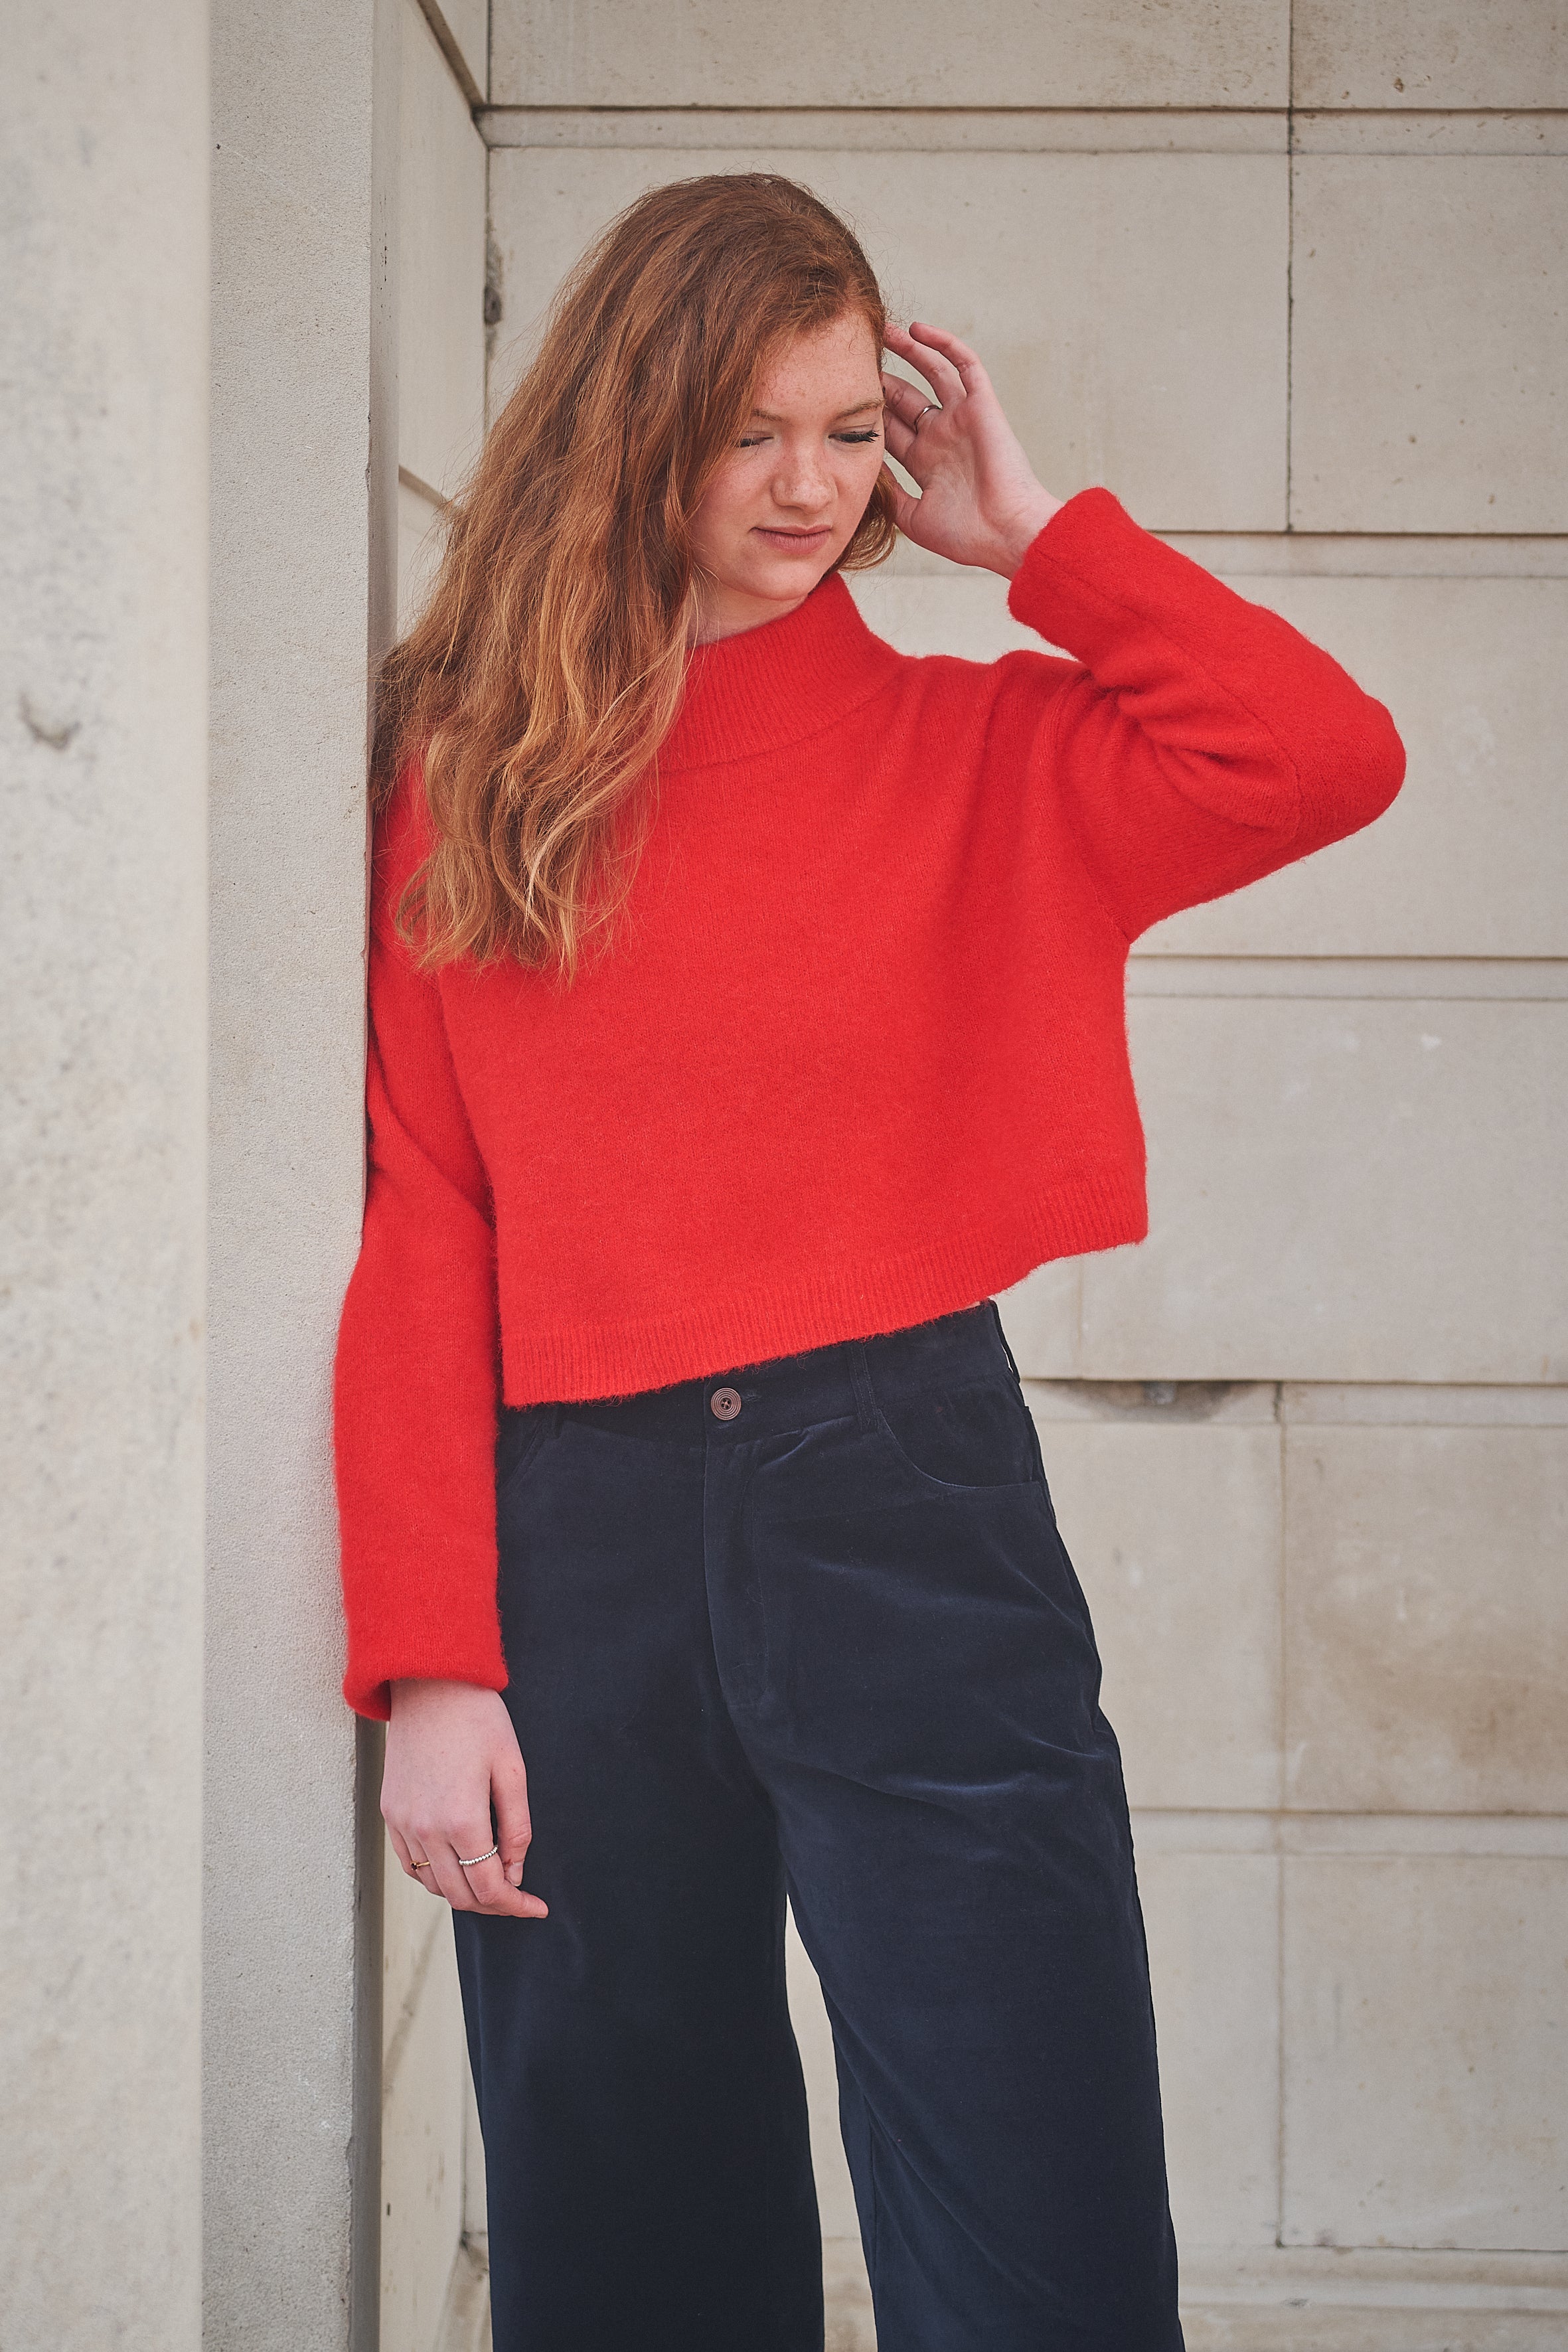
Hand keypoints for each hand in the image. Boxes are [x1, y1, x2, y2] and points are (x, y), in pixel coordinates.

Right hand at [382, 1679, 548, 1919]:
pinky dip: (434, 1877)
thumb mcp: (513, 1769)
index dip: (516, 1905)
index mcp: (462, 1819)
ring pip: (433, 1885)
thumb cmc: (478, 1719)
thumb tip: (516, 1872)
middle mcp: (426, 1829)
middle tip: (518, 1897)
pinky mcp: (390, 1812)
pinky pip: (410, 1865)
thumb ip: (517, 1827)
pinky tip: (455, 1867)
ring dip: (464, 1893)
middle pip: (460, 1895)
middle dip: (494, 1904)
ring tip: (491, 1881)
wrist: (430, 1684)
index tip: (537, 1908)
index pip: (490, 1887)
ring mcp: (403, 1823)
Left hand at [880, 322, 1061, 577]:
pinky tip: (917, 329)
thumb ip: (889, 494)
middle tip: (855, 357)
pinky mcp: (982, 406)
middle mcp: (942, 437)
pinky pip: (964, 364)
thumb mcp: (913, 519)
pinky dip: (943, 345)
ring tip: (882, 330)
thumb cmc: (966, 536)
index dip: (868, 411)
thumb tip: (862, 470)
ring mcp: (962, 419)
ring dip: (909, 350)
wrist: (1005, 534)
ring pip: (932, 372)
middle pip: (905, 399)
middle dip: (882, 379)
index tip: (841, 394)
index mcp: (926, 463)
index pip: (891, 428)